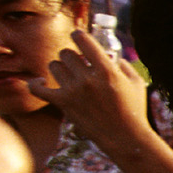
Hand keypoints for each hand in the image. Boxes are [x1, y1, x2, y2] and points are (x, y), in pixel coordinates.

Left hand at [26, 30, 153, 158]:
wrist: (125, 138)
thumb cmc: (134, 110)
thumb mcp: (136, 83)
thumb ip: (124, 66)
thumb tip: (113, 57)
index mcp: (106, 70)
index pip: (83, 40)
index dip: (78, 35)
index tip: (78, 37)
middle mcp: (87, 78)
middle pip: (66, 53)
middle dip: (72, 56)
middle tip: (78, 64)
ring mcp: (73, 91)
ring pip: (54, 66)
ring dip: (60, 68)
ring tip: (68, 75)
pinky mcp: (63, 103)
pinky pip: (37, 88)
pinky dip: (35, 84)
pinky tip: (40, 82)